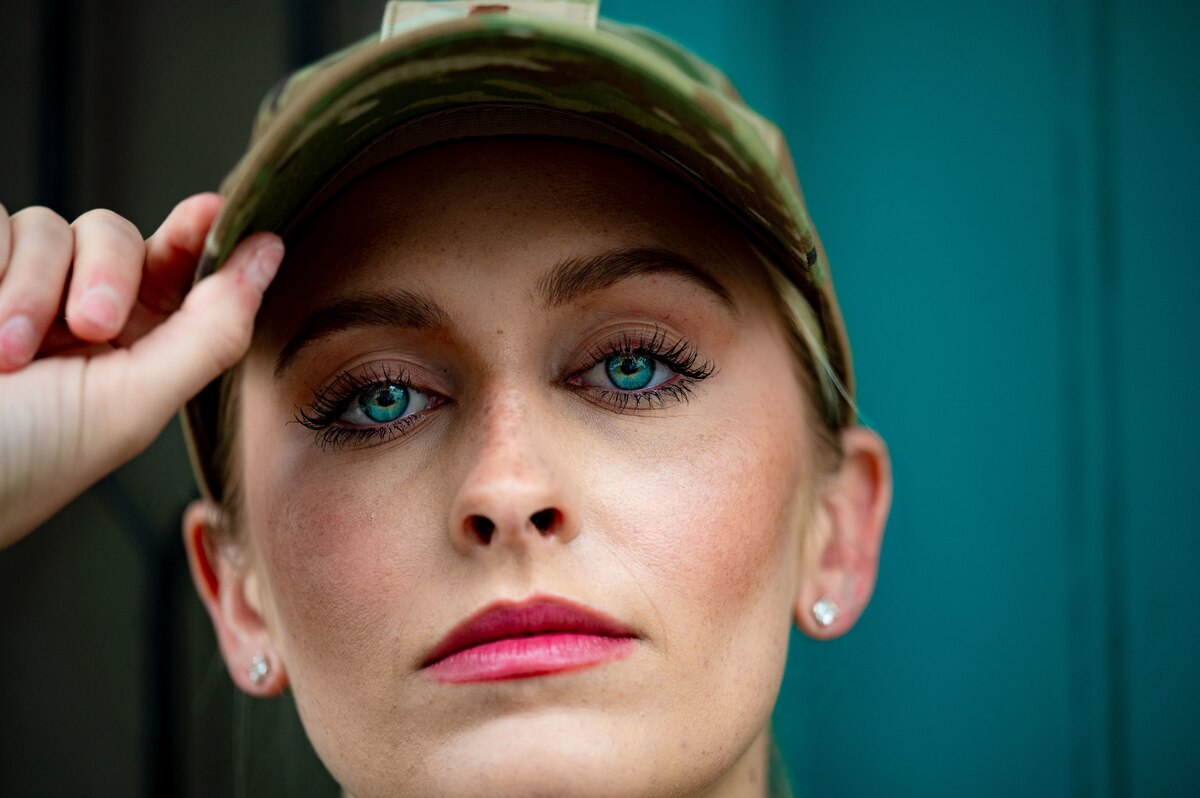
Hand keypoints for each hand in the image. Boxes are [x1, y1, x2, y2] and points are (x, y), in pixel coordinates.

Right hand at [0, 194, 282, 546]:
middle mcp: (71, 317)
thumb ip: (209, 330)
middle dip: (107, 272)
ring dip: (31, 285)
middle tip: (89, 327)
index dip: (197, 236)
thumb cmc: (16, 465)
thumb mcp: (130, 404)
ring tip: (4, 356)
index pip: (174, 272)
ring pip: (47, 226)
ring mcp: (9, 292)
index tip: (213, 212)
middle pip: (115, 237)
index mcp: (130, 353)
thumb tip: (271, 254)